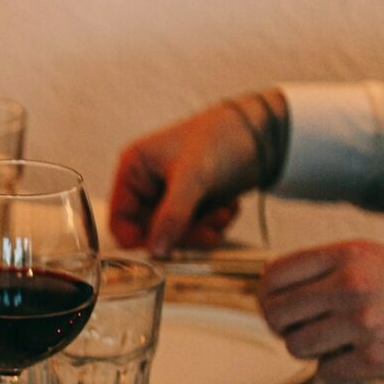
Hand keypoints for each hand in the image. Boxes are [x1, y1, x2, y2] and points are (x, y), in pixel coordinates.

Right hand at [109, 91, 282, 255]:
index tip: (162, 249)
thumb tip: (156, 251)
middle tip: (206, 231)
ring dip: (202, 230)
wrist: (263, 132)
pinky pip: (195, 230)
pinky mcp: (192, 203)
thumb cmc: (220, 139)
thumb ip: (171, 216)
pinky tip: (228, 207)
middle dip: (182, 234)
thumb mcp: (192, 178)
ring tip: (223, 213)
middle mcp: (148, 184)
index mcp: (134, 170)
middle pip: (150, 232)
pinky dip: (214, 224)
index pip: (120, 219)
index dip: (138, 238)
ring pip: (176, 234)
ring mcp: (170, 195)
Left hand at [257, 240, 383, 383]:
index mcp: (351, 255)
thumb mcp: (383, 258)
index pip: (275, 274)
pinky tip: (355, 361)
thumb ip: (335, 268)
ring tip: (335, 344)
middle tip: (299, 330)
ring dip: (310, 350)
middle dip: (282, 326)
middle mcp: (351, 286)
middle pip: (276, 313)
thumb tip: (283, 287)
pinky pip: (324, 372)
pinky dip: (334, 371)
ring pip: (296, 345)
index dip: (267, 295)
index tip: (274, 306)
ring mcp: (361, 325)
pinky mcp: (373, 360)